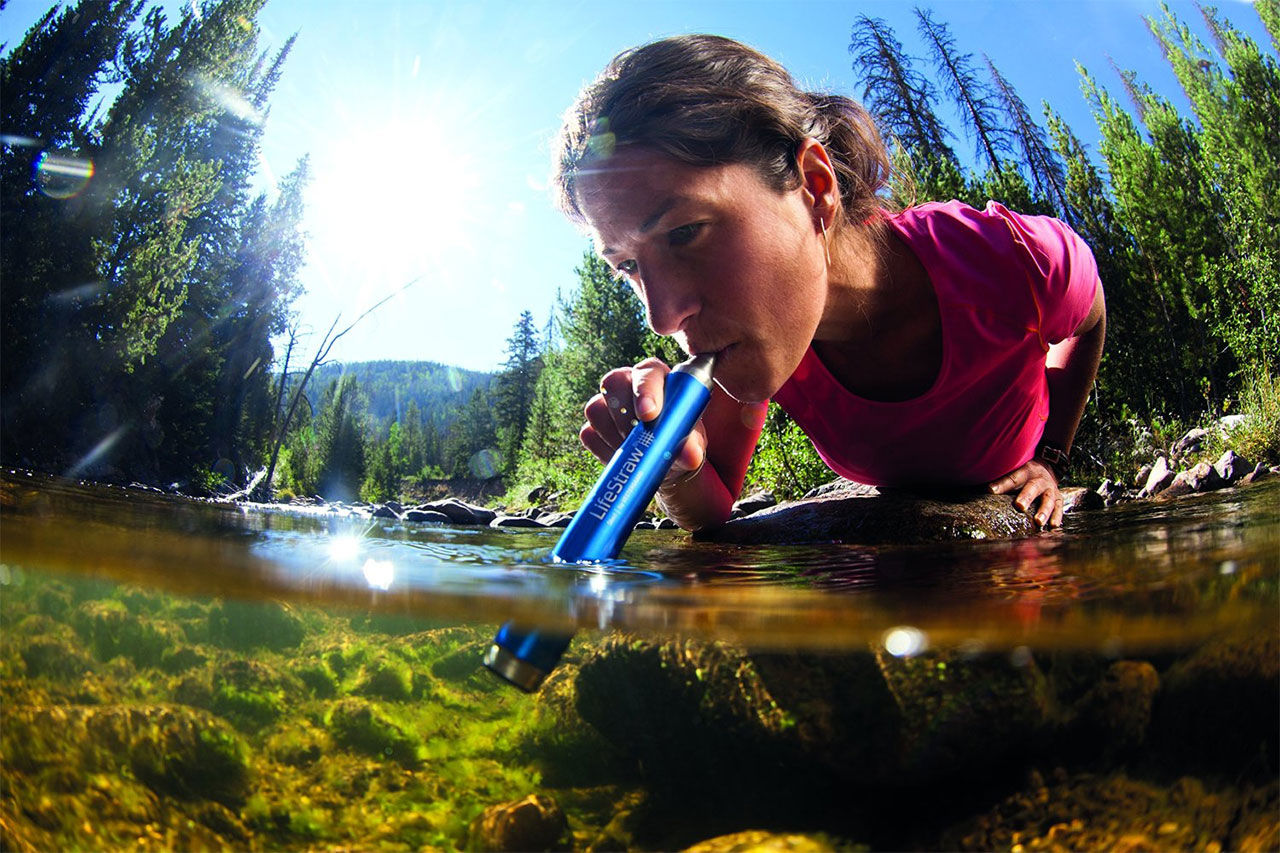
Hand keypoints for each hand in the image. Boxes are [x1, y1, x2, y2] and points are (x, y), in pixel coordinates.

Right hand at [580, 357, 706, 483]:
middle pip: (613, 382)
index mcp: (657, 378)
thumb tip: (690, 456)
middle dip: (625, 414)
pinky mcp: (592, 427)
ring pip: (597, 410)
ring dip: (616, 436)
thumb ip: (692, 445)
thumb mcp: (691, 443)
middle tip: (640, 440)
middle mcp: (628, 384)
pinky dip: (605, 451)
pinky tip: (624, 459)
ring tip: (638, 452)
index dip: (645, 390)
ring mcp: (606, 404)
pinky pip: (589, 435)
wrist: (663, 461)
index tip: (649, 415)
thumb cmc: (681, 441)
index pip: (647, 372)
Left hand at [989, 458, 1062, 529]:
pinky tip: (1053, 526)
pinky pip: (1059, 508)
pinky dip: (1057, 517)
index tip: (990, 490)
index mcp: (1026, 472)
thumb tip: (984, 490)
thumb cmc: (1025, 475)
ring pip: (1048, 499)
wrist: (1048, 468)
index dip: (1002, 484)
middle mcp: (1040, 480)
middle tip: (1020, 506)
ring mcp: (1051, 490)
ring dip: (1044, 511)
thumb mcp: (1014, 472)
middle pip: (1033, 487)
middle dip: (1026, 497)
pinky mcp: (1059, 499)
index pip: (1013, 478)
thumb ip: (1001, 481)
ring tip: (1038, 522)